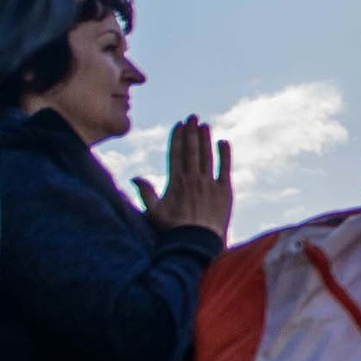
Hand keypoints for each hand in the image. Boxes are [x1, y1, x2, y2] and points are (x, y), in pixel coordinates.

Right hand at [135, 116, 232, 238]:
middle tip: (193, 117)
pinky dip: (225, 154)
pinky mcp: (225, 191)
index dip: (178, 138)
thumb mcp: (154, 213)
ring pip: (207, 156)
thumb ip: (146, 193)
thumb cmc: (173, 230)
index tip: (179, 125)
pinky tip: (224, 142)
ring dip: (206, 139)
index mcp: (175, 183)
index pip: (176, 154)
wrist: (198, 244)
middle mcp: (193, 179)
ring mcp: (210, 184)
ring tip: (205, 125)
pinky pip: (225, 168)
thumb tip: (135, 177)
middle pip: (192, 150)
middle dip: (192, 132)